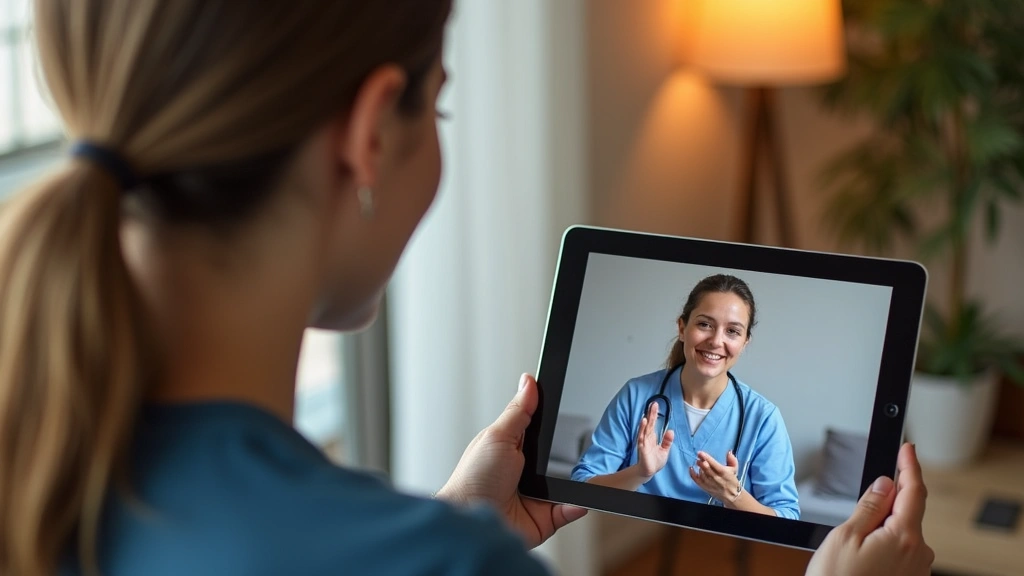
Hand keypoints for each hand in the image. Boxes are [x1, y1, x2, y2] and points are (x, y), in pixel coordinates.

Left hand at [436, 374, 586, 547]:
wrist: (472, 525)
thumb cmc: (473, 480)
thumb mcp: (497, 437)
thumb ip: (518, 412)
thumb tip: (529, 381)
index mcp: (514, 447)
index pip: (541, 428)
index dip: (556, 420)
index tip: (574, 406)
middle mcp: (526, 471)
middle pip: (560, 456)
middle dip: (572, 453)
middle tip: (580, 448)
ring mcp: (536, 495)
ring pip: (569, 483)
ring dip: (577, 480)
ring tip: (584, 474)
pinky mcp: (545, 518)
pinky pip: (569, 509)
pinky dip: (576, 505)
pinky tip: (578, 499)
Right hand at [635, 400, 673, 478]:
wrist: (650, 471)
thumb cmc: (655, 461)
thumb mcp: (664, 450)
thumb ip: (667, 441)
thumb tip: (671, 431)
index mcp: (652, 437)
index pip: (653, 423)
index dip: (654, 414)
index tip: (655, 405)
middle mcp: (647, 438)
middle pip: (649, 424)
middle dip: (651, 414)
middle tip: (654, 404)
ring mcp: (644, 443)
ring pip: (645, 430)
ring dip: (646, 421)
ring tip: (648, 412)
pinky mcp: (643, 448)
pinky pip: (642, 438)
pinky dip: (642, 430)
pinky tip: (644, 423)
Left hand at [688, 450, 740, 502]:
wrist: (731, 495)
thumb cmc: (731, 480)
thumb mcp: (734, 469)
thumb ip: (732, 460)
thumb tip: (729, 452)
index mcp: (723, 472)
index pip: (714, 464)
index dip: (706, 458)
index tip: (700, 453)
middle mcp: (716, 478)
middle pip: (707, 469)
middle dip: (701, 462)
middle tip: (698, 457)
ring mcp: (710, 483)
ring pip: (702, 474)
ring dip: (699, 467)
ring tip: (697, 462)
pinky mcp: (705, 487)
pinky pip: (697, 481)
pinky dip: (693, 475)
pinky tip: (691, 468)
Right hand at [805, 443, 933, 575]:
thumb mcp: (844, 536)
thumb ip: (869, 507)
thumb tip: (884, 484)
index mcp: (904, 537)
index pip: (913, 490)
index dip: (910, 466)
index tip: (907, 448)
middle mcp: (918, 554)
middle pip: (907, 513)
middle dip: (887, 504)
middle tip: (857, 515)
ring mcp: (916, 570)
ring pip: (902, 534)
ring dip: (882, 529)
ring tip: (851, 548)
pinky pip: (900, 553)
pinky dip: (883, 547)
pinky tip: (861, 560)